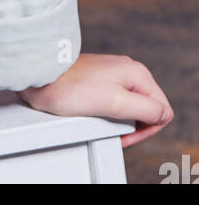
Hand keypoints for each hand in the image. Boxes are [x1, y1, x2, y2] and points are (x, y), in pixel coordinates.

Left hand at [17, 53, 173, 147]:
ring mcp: (114, 73)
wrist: (41, 75)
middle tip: (116, 133)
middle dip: (135, 126)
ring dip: (122, 121)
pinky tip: (96, 116)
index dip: (148, 128)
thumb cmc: (72, 88)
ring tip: (104, 124)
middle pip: (148, 108)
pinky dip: (110, 113)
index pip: (162, 109)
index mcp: (138, 73)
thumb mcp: (115, 103)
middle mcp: (128, 70)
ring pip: (132, 106)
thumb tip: (163, 114)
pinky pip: (116, 101)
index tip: (127, 134)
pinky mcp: (100, 79)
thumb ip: (146, 109)